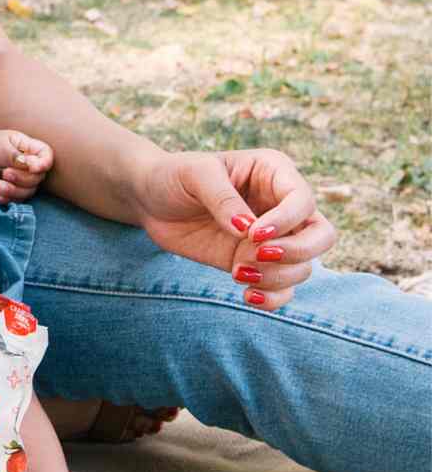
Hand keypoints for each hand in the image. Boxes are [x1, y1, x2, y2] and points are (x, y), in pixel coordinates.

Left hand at [0, 129, 52, 205]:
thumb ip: (16, 156)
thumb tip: (34, 166)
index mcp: (26, 147)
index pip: (46, 155)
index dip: (43, 163)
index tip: (32, 167)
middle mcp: (26, 163)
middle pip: (39, 176)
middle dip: (22, 178)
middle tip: (4, 173)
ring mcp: (19, 179)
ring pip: (29, 190)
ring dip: (14, 191)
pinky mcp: (10, 191)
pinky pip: (17, 200)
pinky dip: (8, 199)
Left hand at [134, 148, 335, 310]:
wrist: (150, 199)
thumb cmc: (174, 175)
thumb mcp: (194, 175)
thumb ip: (222, 198)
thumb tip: (248, 230)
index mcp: (274, 173)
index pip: (304, 201)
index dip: (286, 221)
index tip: (252, 234)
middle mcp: (281, 206)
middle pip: (321, 236)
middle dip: (296, 252)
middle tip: (256, 255)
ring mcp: (273, 238)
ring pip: (303, 266)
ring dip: (276, 276)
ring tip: (236, 271)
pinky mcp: (257, 262)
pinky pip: (284, 288)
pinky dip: (274, 298)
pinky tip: (248, 296)